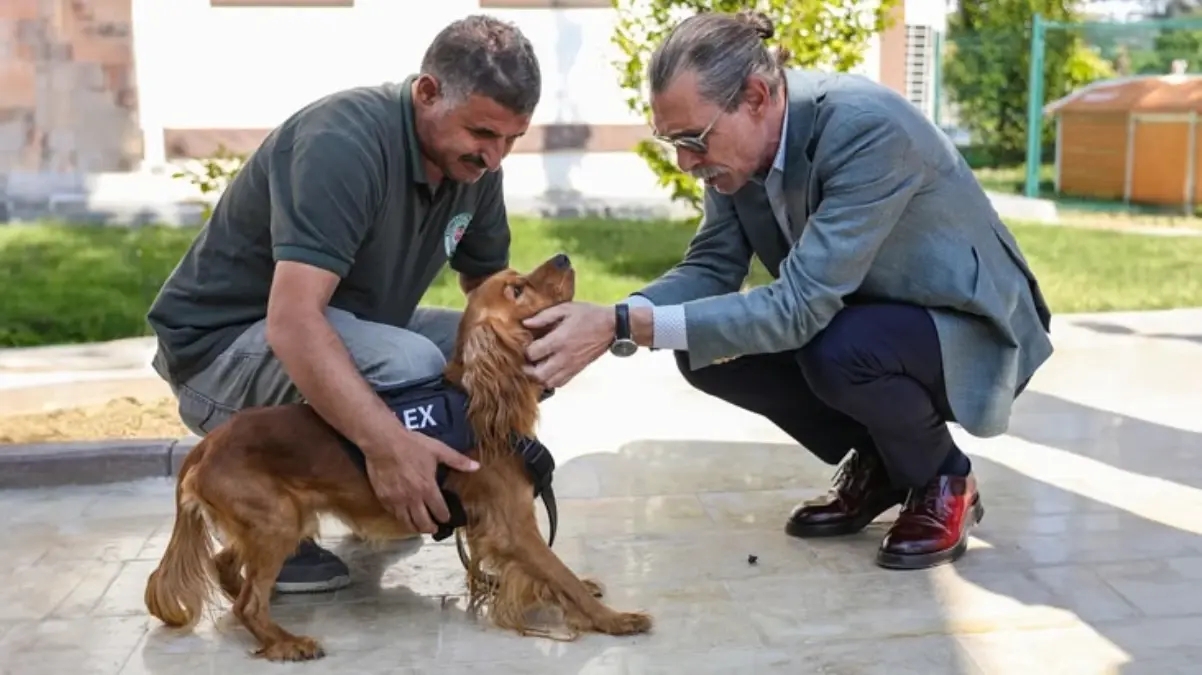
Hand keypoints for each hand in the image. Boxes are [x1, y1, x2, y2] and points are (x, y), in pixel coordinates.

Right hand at [364, 431, 478, 533]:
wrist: (383, 442)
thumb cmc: (411, 445)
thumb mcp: (438, 449)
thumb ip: (457, 460)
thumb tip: (477, 467)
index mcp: (428, 488)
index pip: (440, 511)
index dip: (445, 517)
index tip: (447, 518)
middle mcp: (413, 499)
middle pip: (423, 523)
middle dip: (431, 528)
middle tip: (434, 529)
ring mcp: (397, 500)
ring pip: (407, 522)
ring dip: (415, 527)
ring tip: (420, 526)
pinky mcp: (383, 498)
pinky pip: (393, 514)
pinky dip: (400, 517)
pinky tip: (403, 515)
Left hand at [523, 301, 614, 388]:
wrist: (611, 326)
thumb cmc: (588, 315)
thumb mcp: (566, 309)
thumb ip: (544, 316)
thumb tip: (525, 323)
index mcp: (559, 340)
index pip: (533, 354)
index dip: (525, 350)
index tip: (526, 343)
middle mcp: (564, 357)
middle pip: (537, 374)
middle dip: (527, 368)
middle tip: (526, 360)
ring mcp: (571, 366)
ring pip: (547, 382)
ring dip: (538, 376)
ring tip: (536, 366)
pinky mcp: (577, 370)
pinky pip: (559, 383)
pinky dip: (550, 380)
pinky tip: (548, 370)